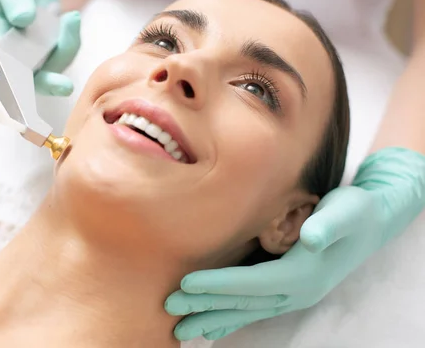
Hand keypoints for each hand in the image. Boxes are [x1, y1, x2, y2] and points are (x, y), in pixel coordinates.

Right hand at [0, 0, 80, 95]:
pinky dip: (71, 40)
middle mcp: (3, 54)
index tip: (21, 82)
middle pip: (23, 78)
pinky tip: (71, 19)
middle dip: (45, 83)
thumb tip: (23, 18)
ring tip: (72, 18)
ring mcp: (26, 60)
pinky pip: (62, 56)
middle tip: (65, 87)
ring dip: (65, 48)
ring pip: (49, 68)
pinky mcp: (45, 58)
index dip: (6, 75)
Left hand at [165, 147, 424, 340]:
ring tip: (180, 329)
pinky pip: (254, 311)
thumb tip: (312, 239)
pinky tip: (211, 327)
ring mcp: (292, 296)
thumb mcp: (347, 211)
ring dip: (212, 319)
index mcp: (304, 274)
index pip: (253, 283)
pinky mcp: (288, 291)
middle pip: (243, 303)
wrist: (371, 225)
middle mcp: (296, 292)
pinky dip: (230, 320)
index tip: (187, 284)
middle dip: (205, 305)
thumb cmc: (355, 213)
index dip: (219, 284)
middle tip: (169, 308)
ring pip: (245, 312)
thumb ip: (330, 225)